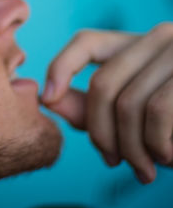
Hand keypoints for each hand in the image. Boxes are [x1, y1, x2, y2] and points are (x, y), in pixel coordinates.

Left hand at [41, 22, 172, 183]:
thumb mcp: (133, 105)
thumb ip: (90, 103)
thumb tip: (48, 99)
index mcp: (136, 42)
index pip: (86, 41)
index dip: (60, 67)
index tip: (47, 98)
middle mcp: (159, 38)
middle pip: (103, 84)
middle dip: (100, 132)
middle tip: (110, 160)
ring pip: (128, 104)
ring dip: (130, 147)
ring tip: (144, 169)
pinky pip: (158, 113)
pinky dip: (156, 144)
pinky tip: (166, 159)